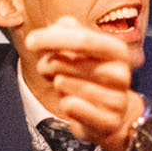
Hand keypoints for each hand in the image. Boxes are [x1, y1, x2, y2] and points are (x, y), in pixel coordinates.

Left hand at [23, 17, 143, 150]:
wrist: (113, 116)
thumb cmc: (90, 76)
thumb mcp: (80, 49)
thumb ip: (67, 32)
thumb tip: (55, 28)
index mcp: (116, 50)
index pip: (83, 39)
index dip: (53, 38)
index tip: (30, 40)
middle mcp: (120, 74)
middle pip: (65, 62)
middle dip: (47, 64)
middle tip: (47, 69)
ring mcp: (117, 100)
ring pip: (63, 83)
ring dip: (56, 84)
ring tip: (65, 86)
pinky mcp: (108, 122)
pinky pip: (70, 106)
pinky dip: (64, 103)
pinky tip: (73, 103)